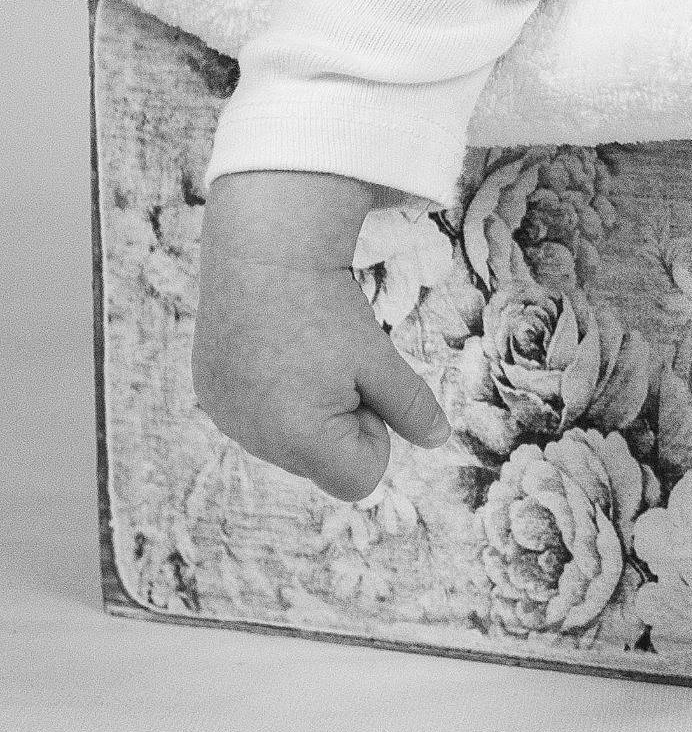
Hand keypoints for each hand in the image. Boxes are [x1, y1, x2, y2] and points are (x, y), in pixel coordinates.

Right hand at [193, 170, 449, 501]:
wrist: (263, 252)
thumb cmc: (328, 309)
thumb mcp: (380, 359)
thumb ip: (410, 406)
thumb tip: (439, 439)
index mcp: (300, 440)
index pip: (361, 479)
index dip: (374, 433)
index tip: (364, 384)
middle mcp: (256, 441)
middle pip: (325, 460)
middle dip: (341, 418)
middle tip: (333, 360)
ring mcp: (228, 420)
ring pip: (292, 437)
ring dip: (308, 406)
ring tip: (300, 350)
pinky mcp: (212, 396)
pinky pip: (259, 415)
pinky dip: (275, 392)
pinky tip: (273, 347)